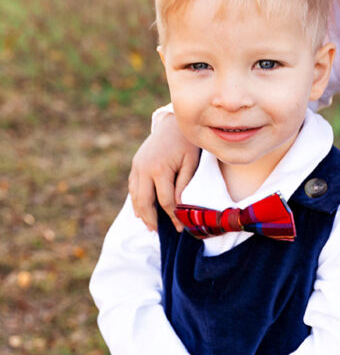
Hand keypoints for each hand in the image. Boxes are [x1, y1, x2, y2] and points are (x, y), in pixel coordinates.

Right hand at [128, 113, 199, 231]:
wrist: (172, 122)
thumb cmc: (186, 142)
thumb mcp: (191, 162)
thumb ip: (184, 184)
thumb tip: (179, 206)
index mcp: (159, 169)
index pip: (165, 201)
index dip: (173, 216)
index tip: (180, 228)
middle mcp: (144, 169)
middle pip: (144, 202)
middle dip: (151, 219)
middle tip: (158, 232)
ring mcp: (136, 166)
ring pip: (135, 196)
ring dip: (141, 212)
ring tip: (149, 225)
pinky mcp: (135, 164)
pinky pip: (132, 186)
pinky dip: (136, 200)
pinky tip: (140, 210)